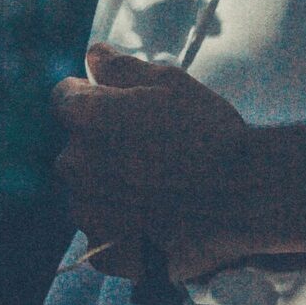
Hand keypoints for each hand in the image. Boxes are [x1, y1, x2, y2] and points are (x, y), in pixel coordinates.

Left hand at [51, 44, 248, 281]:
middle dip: (101, 142)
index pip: (64, 97)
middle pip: (75, 146)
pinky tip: (151, 214)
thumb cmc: (207, 130)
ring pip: (86, 189)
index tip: (116, 101)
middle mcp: (75, 164)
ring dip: (107, 184)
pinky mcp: (102, 250)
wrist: (241, 197)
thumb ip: (120, 66)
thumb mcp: (169, 81)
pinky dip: (118, 223)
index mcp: (87, 117)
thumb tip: (92, 54)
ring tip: (155, 183)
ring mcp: (86, 211)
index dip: (90, 95)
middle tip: (147, 144)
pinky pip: (99, 229)